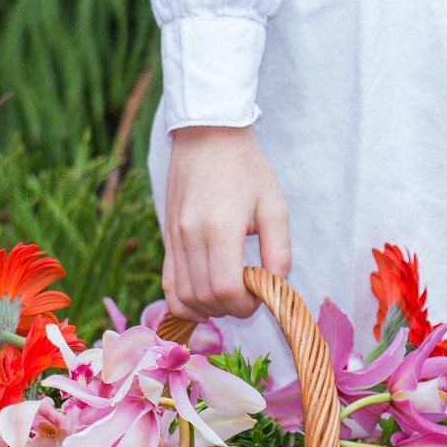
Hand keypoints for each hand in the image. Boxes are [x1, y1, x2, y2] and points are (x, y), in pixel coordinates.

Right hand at [163, 126, 291, 319]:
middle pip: (204, 297)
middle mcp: (190, 236)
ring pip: (182, 296)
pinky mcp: (166, 238)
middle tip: (249, 297)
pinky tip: (206, 299)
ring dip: (208, 309)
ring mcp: (173, 239)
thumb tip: (277, 286)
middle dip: (230, 309)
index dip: (245, 305)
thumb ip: (279, 250)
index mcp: (220, 228)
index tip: (260, 297)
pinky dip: (185, 301)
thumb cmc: (246, 169)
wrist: (206, 137)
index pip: (225, 288)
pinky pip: (168, 284)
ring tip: (230, 296)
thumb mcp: (275, 207)